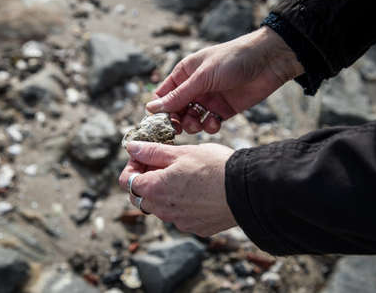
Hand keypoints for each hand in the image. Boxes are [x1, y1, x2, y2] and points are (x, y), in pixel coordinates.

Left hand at [119, 141, 236, 236]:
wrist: (247, 189)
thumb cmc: (214, 167)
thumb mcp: (181, 152)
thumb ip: (152, 151)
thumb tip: (131, 147)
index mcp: (154, 189)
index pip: (127, 181)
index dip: (133, 165)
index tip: (145, 155)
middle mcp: (163, 211)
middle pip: (142, 196)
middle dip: (147, 179)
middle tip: (165, 162)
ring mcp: (180, 222)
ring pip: (162, 207)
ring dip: (165, 192)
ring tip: (186, 175)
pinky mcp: (197, 228)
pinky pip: (182, 216)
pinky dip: (183, 204)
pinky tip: (200, 191)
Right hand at [147, 26, 303, 133]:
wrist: (268, 62)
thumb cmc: (232, 60)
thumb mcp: (202, 77)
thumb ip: (178, 95)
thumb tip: (151, 109)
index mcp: (184, 74)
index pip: (163, 96)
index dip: (159, 110)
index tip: (160, 121)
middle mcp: (194, 88)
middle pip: (176, 111)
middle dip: (177, 120)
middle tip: (180, 127)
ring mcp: (208, 100)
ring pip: (191, 120)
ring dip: (193, 125)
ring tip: (199, 123)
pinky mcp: (223, 111)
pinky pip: (209, 124)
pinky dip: (210, 127)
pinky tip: (215, 123)